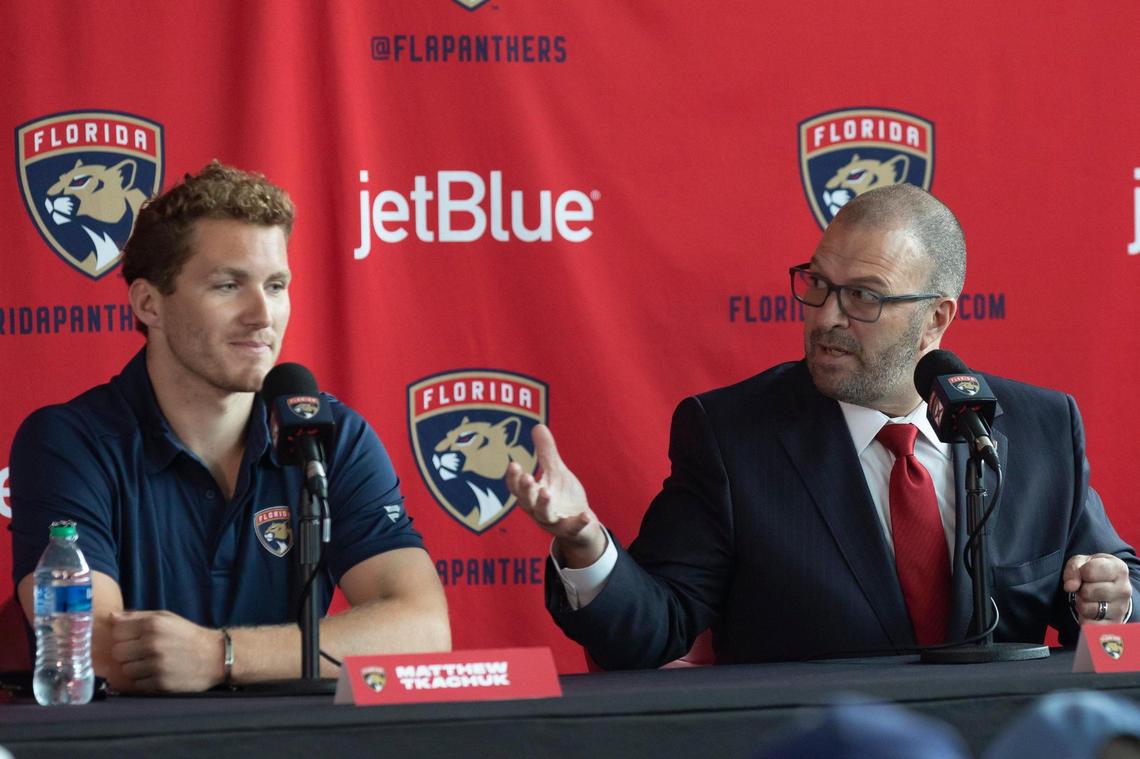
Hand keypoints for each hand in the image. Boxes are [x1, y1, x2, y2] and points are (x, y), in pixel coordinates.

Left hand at [108, 610, 225, 692]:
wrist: (215, 657)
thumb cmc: (188, 635)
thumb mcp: (167, 618)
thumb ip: (138, 616)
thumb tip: (111, 616)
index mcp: (153, 624)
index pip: (117, 631)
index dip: (123, 635)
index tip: (133, 638)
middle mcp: (153, 644)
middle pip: (117, 652)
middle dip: (127, 653)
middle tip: (141, 652)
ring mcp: (156, 665)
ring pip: (125, 670)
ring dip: (135, 668)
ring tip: (151, 663)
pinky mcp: (160, 683)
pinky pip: (137, 684)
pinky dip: (144, 680)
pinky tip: (157, 673)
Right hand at [506, 424, 605, 566]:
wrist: (581, 525)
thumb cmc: (563, 497)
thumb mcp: (555, 472)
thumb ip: (546, 453)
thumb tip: (538, 426)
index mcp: (531, 495)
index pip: (517, 488)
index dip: (513, 478)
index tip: (513, 465)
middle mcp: (537, 510)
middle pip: (527, 501)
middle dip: (526, 490)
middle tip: (526, 476)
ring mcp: (554, 521)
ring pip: (545, 515)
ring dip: (544, 504)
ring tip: (546, 491)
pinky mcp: (570, 529)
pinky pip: (573, 527)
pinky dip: (579, 522)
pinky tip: (586, 515)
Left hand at [1063, 554, 1132, 623]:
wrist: (1109, 587)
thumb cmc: (1093, 571)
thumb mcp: (1082, 562)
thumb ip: (1073, 569)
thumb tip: (1070, 587)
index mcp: (1118, 569)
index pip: (1090, 572)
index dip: (1081, 573)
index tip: (1085, 574)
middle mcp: (1124, 589)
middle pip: (1088, 592)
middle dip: (1081, 590)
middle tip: (1086, 588)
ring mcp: (1121, 608)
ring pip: (1088, 609)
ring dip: (1081, 604)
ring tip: (1088, 599)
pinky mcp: (1114, 624)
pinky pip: (1091, 625)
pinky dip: (1084, 619)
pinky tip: (1090, 612)